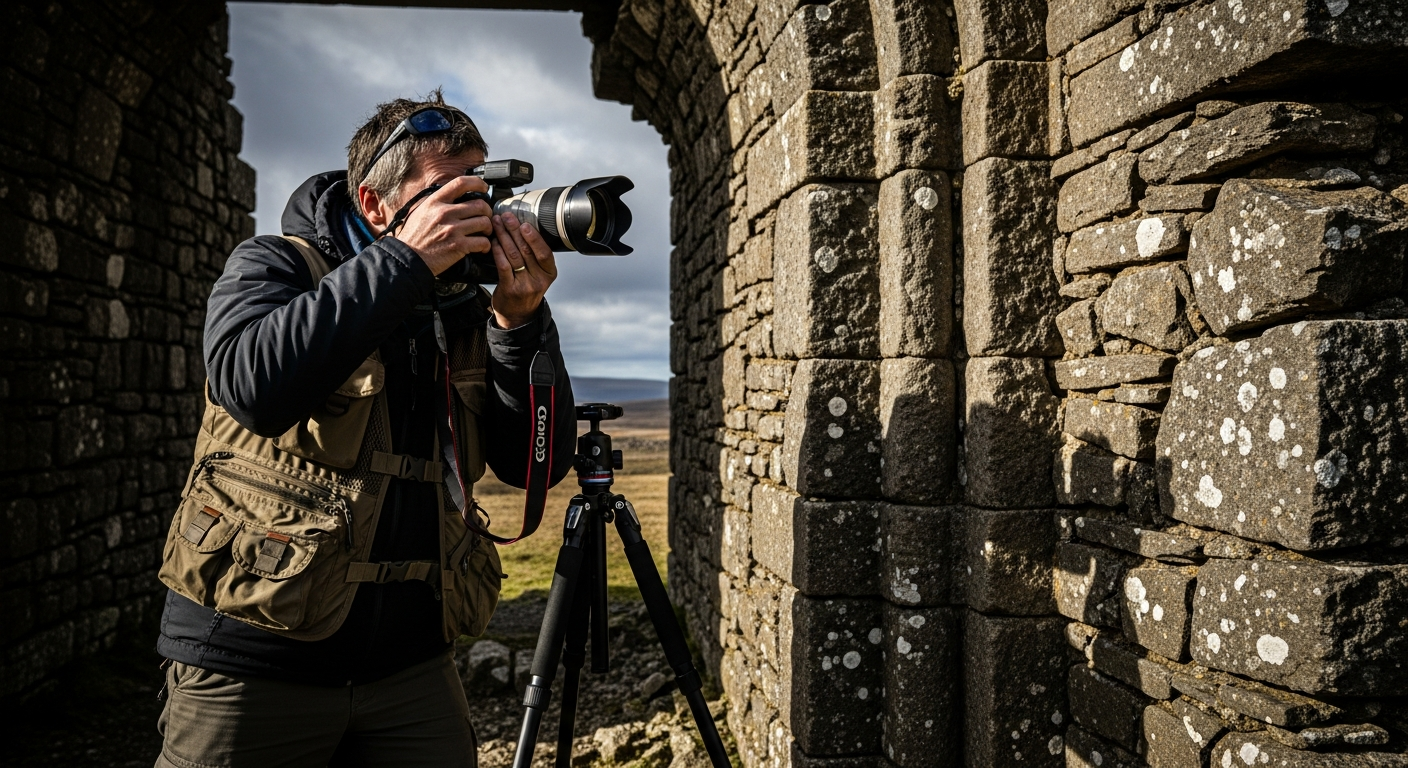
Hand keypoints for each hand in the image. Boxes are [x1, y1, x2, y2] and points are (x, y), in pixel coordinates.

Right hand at [395, 176, 492, 275]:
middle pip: (479, 205)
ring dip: (488, 229)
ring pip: (484, 222)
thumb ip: (438, 203)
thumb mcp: (421, 212)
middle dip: (487, 211)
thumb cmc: (414, 238)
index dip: (477, 183)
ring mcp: (452, 229)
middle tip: (486, 217)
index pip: (460, 183)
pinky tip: (482, 247)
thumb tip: (454, 197)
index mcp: (435, 202)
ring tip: (485, 233)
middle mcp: (445, 213)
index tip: (484, 187)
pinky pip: (482, 241)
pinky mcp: (458, 246)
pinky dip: (486, 245)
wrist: (407, 259)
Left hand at [490, 212, 556, 327]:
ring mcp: (525, 285)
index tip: (524, 223)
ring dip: (504, 237)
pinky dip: (498, 251)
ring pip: (514, 256)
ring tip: (497, 225)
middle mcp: (539, 279)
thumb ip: (534, 255)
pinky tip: (494, 242)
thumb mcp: (538, 273)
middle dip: (515, 231)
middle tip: (506, 217)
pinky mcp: (510, 289)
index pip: (544, 252)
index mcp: (549, 272)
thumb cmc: (527, 288)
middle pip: (526, 250)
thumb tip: (523, 227)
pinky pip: (503, 266)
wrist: (518, 314)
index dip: (534, 237)